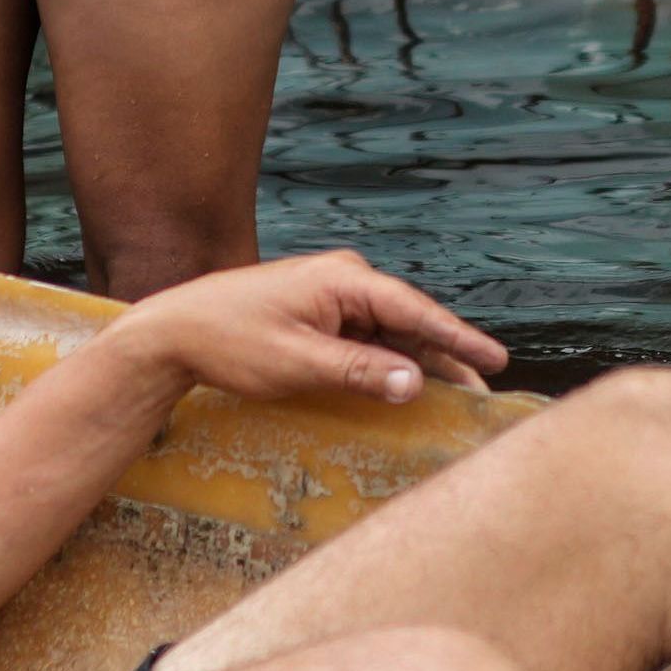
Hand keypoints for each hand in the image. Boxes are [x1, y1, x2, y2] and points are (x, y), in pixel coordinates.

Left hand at [90, 249, 513, 416]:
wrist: (176, 330)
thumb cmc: (230, 341)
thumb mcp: (298, 363)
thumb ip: (360, 372)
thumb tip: (416, 383)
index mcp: (344, 279)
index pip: (416, 310)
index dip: (458, 337)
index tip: (495, 359)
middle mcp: (345, 278)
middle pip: (410, 320)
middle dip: (447, 354)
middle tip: (485, 388)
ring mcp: (333, 294)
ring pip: (391, 331)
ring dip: (420, 360)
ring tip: (460, 391)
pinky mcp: (320, 312)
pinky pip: (368, 336)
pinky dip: (389, 360)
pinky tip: (409, 385)